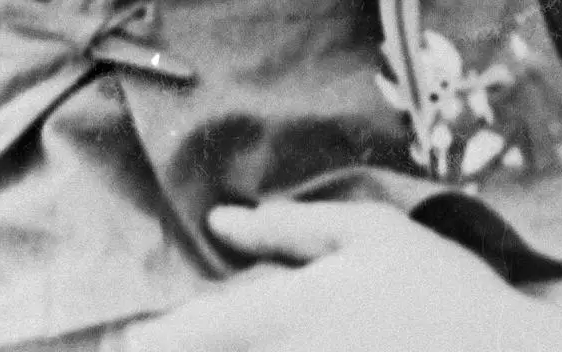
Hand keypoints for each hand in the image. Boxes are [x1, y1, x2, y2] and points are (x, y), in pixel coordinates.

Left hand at [125, 201, 533, 351]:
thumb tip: (225, 222)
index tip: (124, 335)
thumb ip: (292, 230)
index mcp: (287, 315)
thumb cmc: (438, 288)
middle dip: (180, 342)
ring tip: (226, 336)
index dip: (147, 337)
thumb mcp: (372, 233)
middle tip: (158, 334)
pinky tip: (270, 345)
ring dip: (222, 348)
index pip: (190, 333)